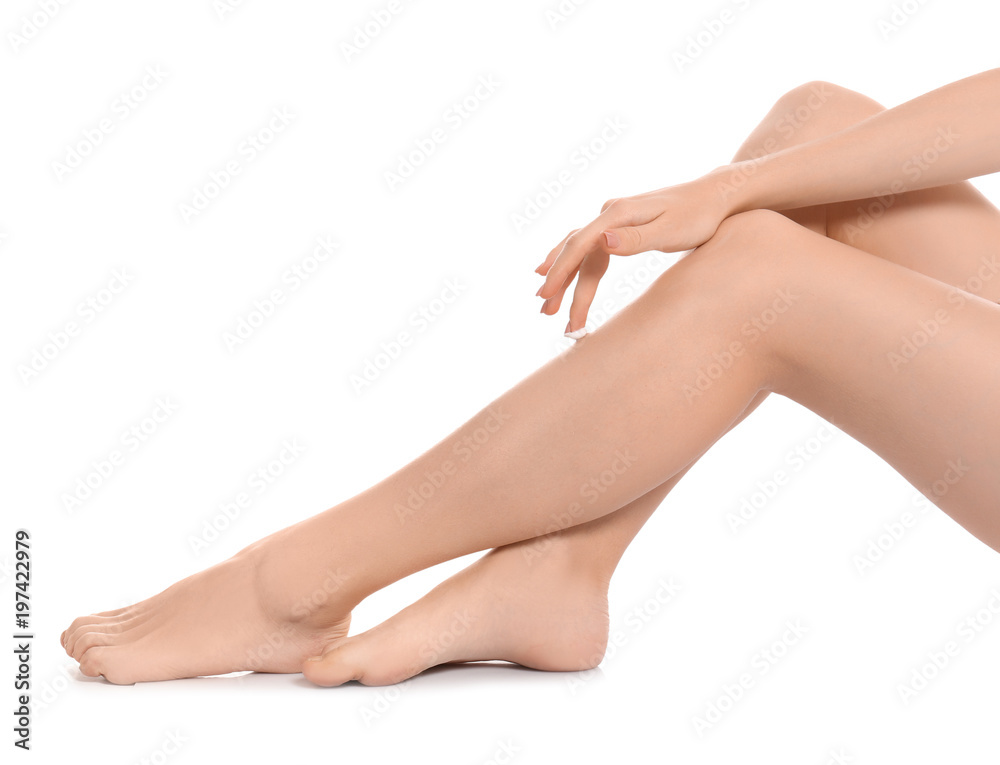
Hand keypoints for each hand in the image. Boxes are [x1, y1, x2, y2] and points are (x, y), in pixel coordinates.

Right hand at [535, 170, 732, 334]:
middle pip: (575, 250)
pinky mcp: (620, 225)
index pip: (579, 245)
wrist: (714, 196)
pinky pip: (589, 247)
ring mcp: (613, 218)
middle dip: (558, 282)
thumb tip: (603, 242)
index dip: (560, 272)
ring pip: (580, 250)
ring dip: (563, 276)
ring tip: (547, 302)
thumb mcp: (670, 231)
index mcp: (617, 213)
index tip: (546, 296)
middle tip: (545, 312)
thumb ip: (635, 239)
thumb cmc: (697, 217)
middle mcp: (609, 213)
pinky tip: (563, 273)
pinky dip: (574, 264)